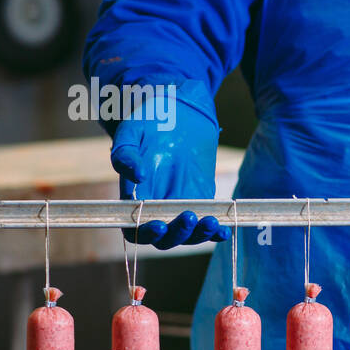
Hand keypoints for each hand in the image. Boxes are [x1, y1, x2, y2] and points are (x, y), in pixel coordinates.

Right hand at [107, 91, 228, 248]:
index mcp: (133, 196)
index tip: (159, 225)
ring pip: (187, 235)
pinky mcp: (200, 200)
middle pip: (163, 238)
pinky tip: (223, 230)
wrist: (181, 112)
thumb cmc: (151, 121)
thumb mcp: (133, 131)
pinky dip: (216, 231)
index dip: (144, 233)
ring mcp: (180, 205)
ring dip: (198, 235)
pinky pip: (206, 224)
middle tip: (189, 217)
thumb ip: (125, 153)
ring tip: (210, 221)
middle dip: (176, 234)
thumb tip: (137, 176)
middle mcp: (156, 206)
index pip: (134, 229)